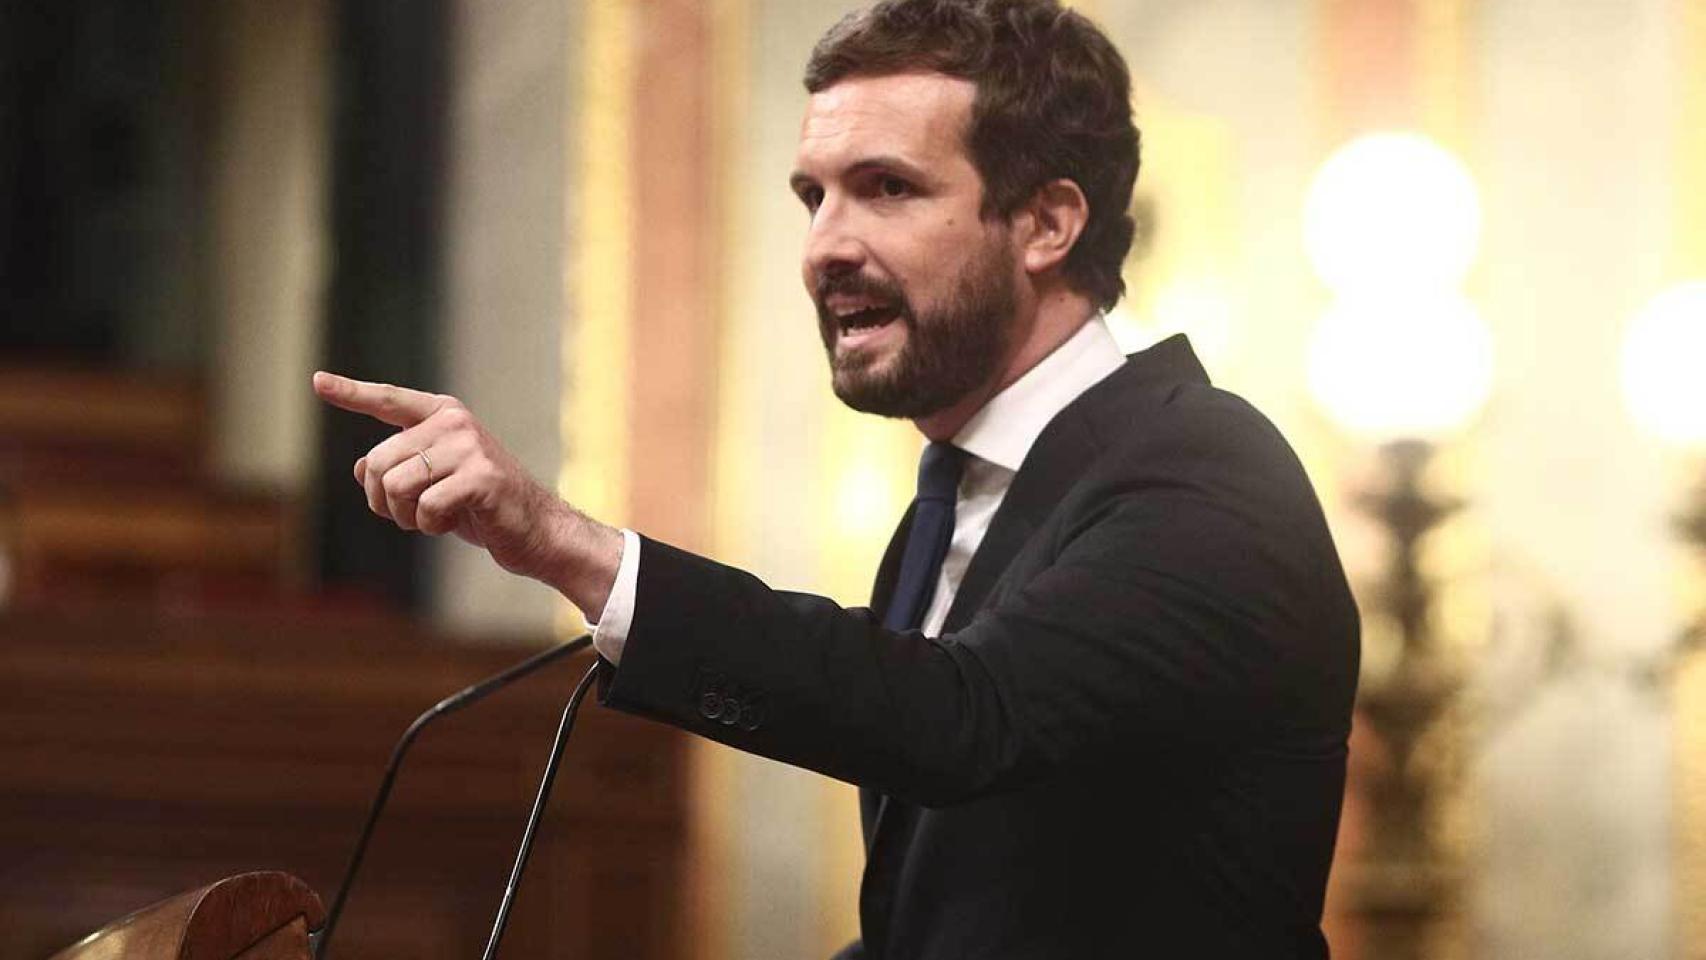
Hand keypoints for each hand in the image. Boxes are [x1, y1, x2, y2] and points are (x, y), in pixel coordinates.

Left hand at [312, 372, 620, 609]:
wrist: (537, 531)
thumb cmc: (482, 507)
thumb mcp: (433, 484)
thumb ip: (399, 468)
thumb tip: (363, 467)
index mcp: (443, 415)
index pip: (388, 400)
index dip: (351, 392)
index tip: (317, 381)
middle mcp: (454, 423)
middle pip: (378, 462)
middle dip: (385, 501)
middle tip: (414, 515)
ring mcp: (469, 446)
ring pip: (396, 485)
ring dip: (407, 516)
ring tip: (438, 518)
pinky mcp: (481, 476)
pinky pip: (424, 507)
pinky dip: (432, 526)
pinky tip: (458, 522)